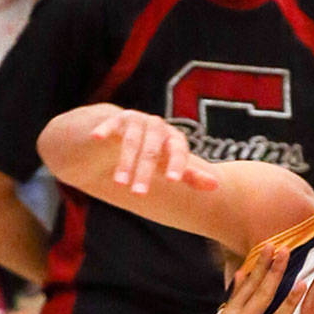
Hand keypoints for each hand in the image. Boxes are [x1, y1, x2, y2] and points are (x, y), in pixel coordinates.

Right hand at [90, 108, 218, 193]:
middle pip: (152, 150)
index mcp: (172, 139)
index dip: (176, 164)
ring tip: (119, 184)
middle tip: (139, 194)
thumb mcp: (169, 165)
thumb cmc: (152, 154)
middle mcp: (156, 127)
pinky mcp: (116, 119)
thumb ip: (191, 175)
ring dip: (125, 163)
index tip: (172, 180)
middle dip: (145, 172)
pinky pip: (111, 124)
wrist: (124, 133)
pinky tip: (97, 138)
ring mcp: (136, 120)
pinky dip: (104, 130)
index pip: (178, 151)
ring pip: (132, 142)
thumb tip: (217, 186)